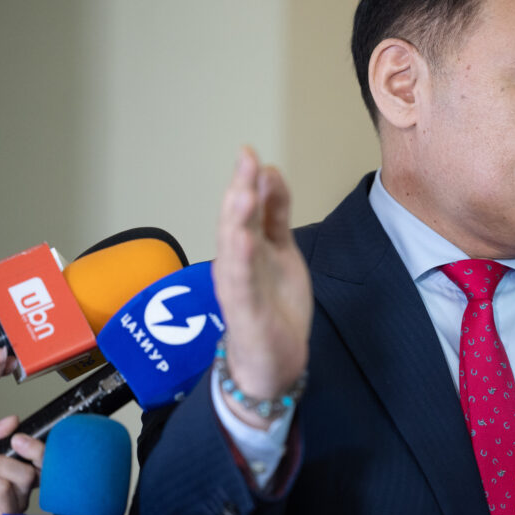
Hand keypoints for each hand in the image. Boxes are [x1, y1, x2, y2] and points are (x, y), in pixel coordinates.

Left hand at [0, 416, 43, 514]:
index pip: (42, 453)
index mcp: (18, 466)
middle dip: (36, 449)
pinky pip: (5, 488)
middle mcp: (23, 484)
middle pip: (46, 465)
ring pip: (26, 475)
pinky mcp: (7, 513)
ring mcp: (18, 499)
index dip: (39, 443)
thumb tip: (12, 420)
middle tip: (16, 440)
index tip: (18, 435)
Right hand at [213, 147, 311, 427]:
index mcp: (246, 247)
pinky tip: (243, 242)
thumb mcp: (281, 251)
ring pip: (233, 249)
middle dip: (239, 190)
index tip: (250, 153)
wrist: (273, 362)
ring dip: (237, 221)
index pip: (246, 209)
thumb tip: (270, 173)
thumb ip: (275, 214)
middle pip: (234, 222)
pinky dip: (241, 262)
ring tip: (242, 193)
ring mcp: (238, 287)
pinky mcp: (245, 312)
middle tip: (246, 160)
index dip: (247, 181)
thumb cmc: (274, 305)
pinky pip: (241, 285)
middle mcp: (236, 263)